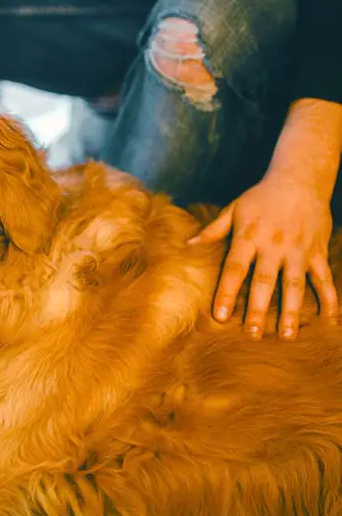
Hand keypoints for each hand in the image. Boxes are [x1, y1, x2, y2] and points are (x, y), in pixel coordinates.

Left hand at [189, 174, 337, 338]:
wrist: (300, 180)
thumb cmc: (261, 197)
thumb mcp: (234, 209)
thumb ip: (213, 230)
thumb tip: (187, 245)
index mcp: (249, 236)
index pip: (235, 269)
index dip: (228, 292)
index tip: (221, 316)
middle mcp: (274, 245)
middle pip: (265, 281)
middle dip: (259, 309)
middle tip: (253, 334)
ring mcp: (298, 250)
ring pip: (295, 284)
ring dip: (292, 311)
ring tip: (287, 336)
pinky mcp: (318, 252)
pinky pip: (324, 279)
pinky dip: (329, 299)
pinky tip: (327, 321)